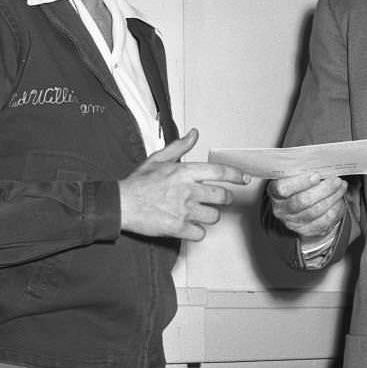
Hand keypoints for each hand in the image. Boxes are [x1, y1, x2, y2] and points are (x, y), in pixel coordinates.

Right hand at [118, 128, 247, 240]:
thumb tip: (193, 134)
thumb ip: (179, 146)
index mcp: (185, 172)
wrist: (122, 204)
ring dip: (210, 215)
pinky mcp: (178, 228)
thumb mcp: (158, 159)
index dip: (236, 175)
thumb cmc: (138, 183)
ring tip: (201, 212)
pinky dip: (197, 231)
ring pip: (214, 216)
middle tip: (219, 199)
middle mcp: (188, 190)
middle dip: (224, 198)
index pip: (220, 172)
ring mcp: (184, 210)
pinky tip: (190, 226)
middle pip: (223, 196)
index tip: (244, 179)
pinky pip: (200, 233)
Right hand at [266, 171, 347, 240]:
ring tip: (341, 186)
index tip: (317, 175)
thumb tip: (322, 164)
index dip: (301, 182)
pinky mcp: (306, 230)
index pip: (283, 188)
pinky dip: (336, 209)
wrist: (296, 205)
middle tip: (336, 180)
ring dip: (333, 197)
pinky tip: (339, 199)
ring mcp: (293, 222)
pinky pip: (325, 222)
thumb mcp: (294, 174)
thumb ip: (304, 169)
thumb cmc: (297, 184)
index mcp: (274, 191)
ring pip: (316, 212)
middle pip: (303, 201)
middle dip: (323, 189)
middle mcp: (281, 209)